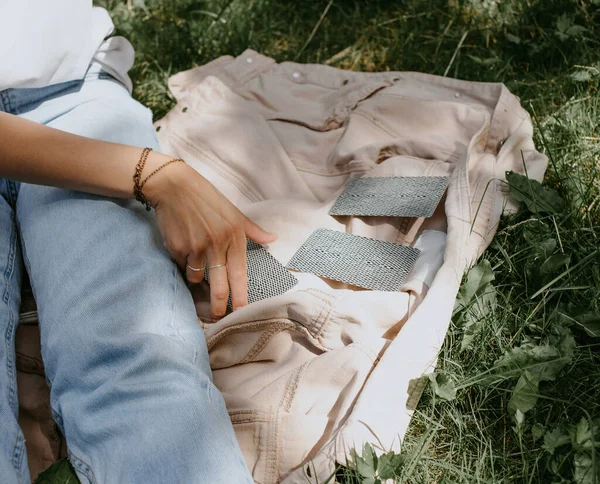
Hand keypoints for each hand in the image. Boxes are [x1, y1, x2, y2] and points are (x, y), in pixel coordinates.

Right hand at [143, 153, 276, 319]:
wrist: (174, 186)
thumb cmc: (207, 198)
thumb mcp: (234, 212)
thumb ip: (253, 230)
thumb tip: (273, 238)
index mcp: (234, 236)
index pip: (239, 274)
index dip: (240, 297)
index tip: (241, 313)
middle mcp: (216, 245)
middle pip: (219, 287)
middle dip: (218, 307)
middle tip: (218, 318)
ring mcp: (195, 248)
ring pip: (197, 279)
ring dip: (197, 281)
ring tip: (196, 265)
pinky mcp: (177, 249)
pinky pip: (183, 267)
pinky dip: (184, 265)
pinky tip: (184, 248)